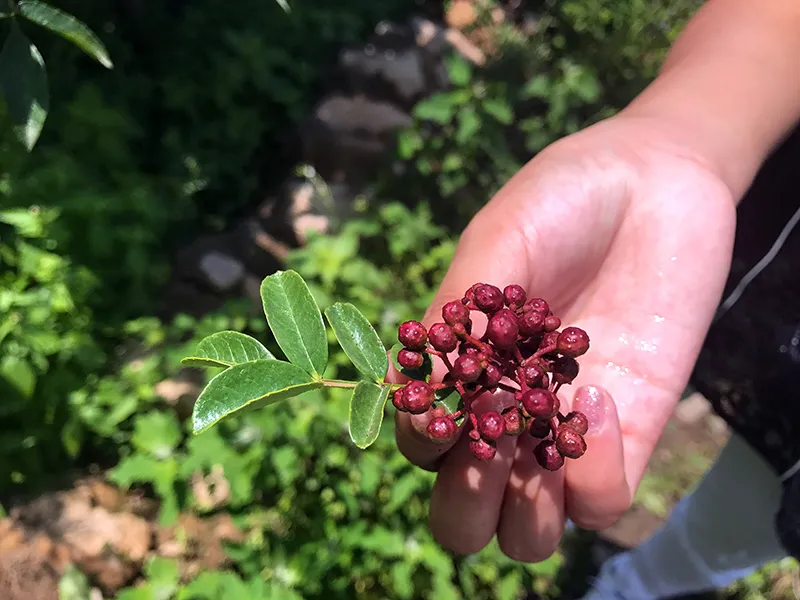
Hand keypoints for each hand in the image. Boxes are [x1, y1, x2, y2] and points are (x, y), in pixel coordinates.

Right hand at [390, 113, 736, 561]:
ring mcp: (566, 430)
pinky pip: (601, 501)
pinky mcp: (631, 432)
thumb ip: (460, 310)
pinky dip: (591, 473)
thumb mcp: (498, 238)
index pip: (423, 444)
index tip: (443, 407)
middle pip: (466, 516)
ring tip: (535, 443)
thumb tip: (426, 380)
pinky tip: (594, 398)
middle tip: (485, 451)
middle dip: (464, 505)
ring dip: (523, 515)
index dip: (421, 441)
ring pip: (529, 533)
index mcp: (464, 372)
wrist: (656, 179)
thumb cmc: (563, 197)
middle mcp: (508, 415)